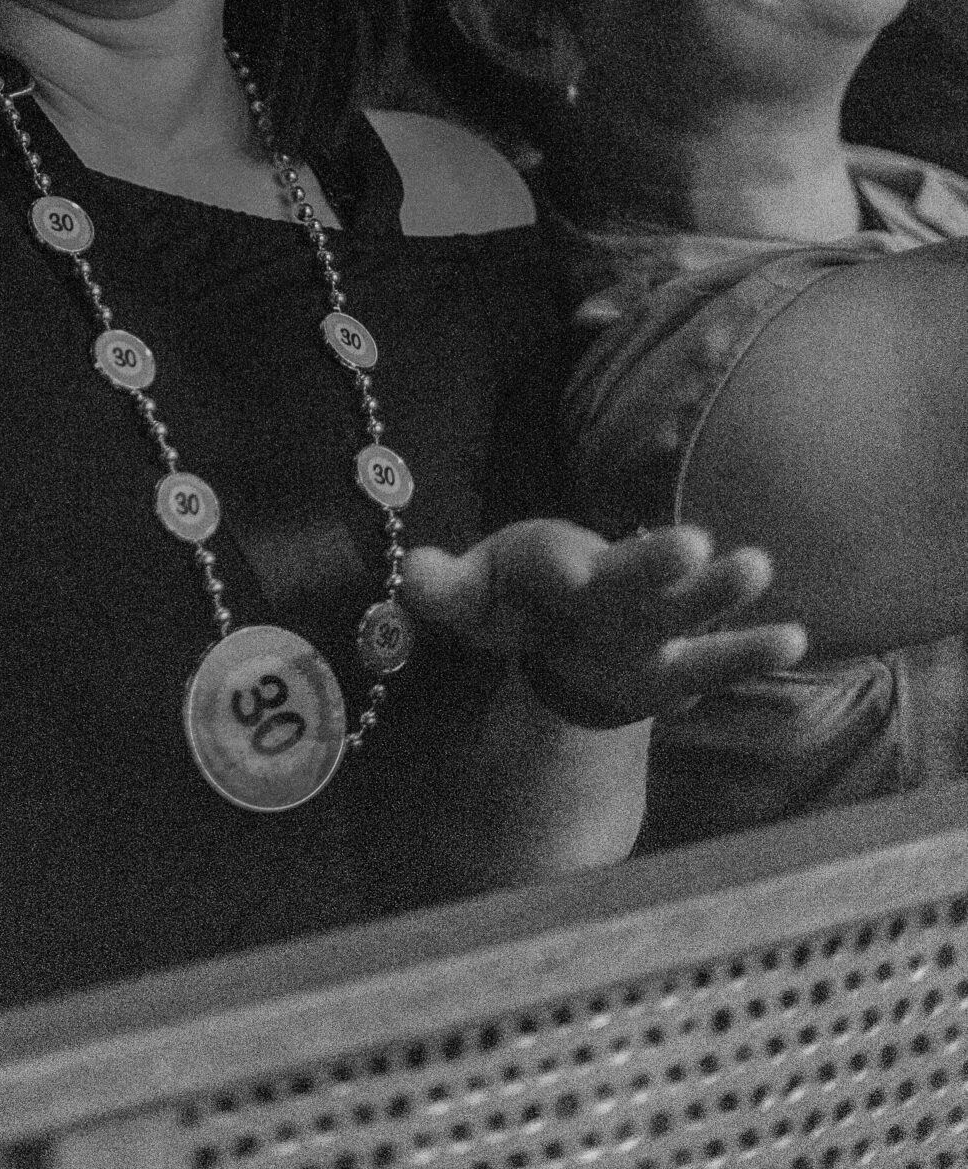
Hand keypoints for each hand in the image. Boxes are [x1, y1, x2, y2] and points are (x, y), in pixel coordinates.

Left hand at [404, 519, 806, 727]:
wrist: (565, 626)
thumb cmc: (518, 601)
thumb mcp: (473, 598)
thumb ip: (445, 588)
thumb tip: (410, 573)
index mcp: (553, 563)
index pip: (554, 561)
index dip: (559, 566)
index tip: (571, 572)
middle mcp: (610, 585)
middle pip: (633, 572)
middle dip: (656, 560)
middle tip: (693, 542)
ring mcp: (649, 623)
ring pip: (685, 605)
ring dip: (717, 591)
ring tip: (757, 565)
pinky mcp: (676, 664)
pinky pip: (716, 657)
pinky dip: (751, 650)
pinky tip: (796, 638)